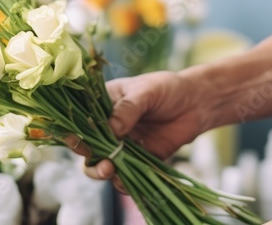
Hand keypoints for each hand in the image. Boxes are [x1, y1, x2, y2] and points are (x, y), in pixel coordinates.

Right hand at [73, 70, 207, 182]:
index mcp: (103, 105)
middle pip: (87, 146)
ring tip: (109, 170)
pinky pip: (125, 175)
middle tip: (98, 158)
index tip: (75, 139)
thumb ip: (128, 109)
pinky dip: (122, 182)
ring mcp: (122, 146)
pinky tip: (125, 181)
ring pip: (102, 164)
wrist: (196, 103)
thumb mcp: (146, 91)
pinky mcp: (139, 161)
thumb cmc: (167, 88)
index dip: (74, 130)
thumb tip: (112, 129)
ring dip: (102, 171)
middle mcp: (108, 128)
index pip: (81, 119)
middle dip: (88, 156)